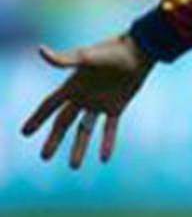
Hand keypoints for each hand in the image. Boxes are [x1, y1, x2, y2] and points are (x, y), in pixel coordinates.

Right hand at [20, 36, 153, 167]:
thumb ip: (64, 59)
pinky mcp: (117, 106)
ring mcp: (100, 102)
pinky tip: (104, 158)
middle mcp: (83, 96)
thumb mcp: (87, 57)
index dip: (37, 118)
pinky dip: (107, 142)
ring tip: (74, 167)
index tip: (25, 132)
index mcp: (72, 86)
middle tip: (44, 157)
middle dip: (54, 139)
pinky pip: (109, 128)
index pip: (50, 105)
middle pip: (64, 122)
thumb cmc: (113, 50)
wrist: (140, 51)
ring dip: (79, 147)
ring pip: (85, 129)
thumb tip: (40, 50)